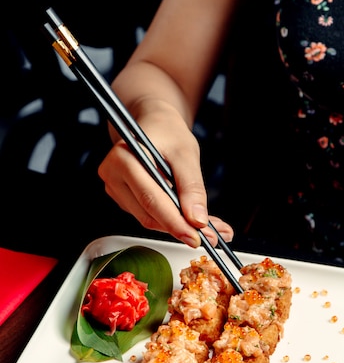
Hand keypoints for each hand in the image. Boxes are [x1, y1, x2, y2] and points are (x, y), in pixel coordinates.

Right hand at [98, 119, 233, 247]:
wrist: (155, 125)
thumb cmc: (167, 132)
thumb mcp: (186, 154)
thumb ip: (191, 187)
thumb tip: (197, 219)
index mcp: (123, 159)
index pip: (151, 199)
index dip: (175, 222)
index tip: (197, 236)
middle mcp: (113, 175)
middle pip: (149, 214)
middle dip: (181, 228)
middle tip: (211, 238)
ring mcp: (116, 189)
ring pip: (150, 219)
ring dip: (179, 227)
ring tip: (210, 230)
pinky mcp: (125, 198)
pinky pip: (149, 215)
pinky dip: (172, 220)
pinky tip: (192, 220)